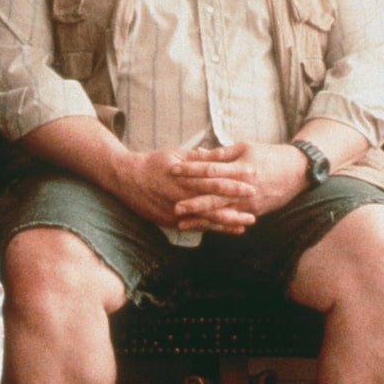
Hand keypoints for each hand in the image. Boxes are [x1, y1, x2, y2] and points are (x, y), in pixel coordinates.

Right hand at [114, 147, 254, 230]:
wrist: (127, 181)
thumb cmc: (152, 164)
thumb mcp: (174, 155)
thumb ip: (196, 157)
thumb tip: (216, 153)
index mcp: (183, 176)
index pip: (212, 178)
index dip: (232, 179)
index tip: (251, 177)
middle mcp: (181, 195)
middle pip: (213, 199)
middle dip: (236, 201)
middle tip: (256, 200)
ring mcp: (177, 210)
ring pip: (208, 217)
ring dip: (230, 220)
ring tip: (249, 221)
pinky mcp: (173, 221)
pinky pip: (199, 226)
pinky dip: (217, 228)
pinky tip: (233, 230)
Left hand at [172, 143, 307, 228]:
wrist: (297, 171)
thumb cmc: (268, 155)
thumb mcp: (245, 148)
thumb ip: (221, 153)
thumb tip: (197, 153)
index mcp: (241, 168)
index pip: (211, 169)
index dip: (191, 169)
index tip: (173, 169)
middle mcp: (244, 188)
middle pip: (215, 196)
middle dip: (194, 203)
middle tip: (175, 207)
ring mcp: (249, 203)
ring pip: (221, 213)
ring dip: (201, 219)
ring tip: (182, 223)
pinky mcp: (254, 212)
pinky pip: (232, 221)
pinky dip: (217, 226)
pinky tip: (203, 230)